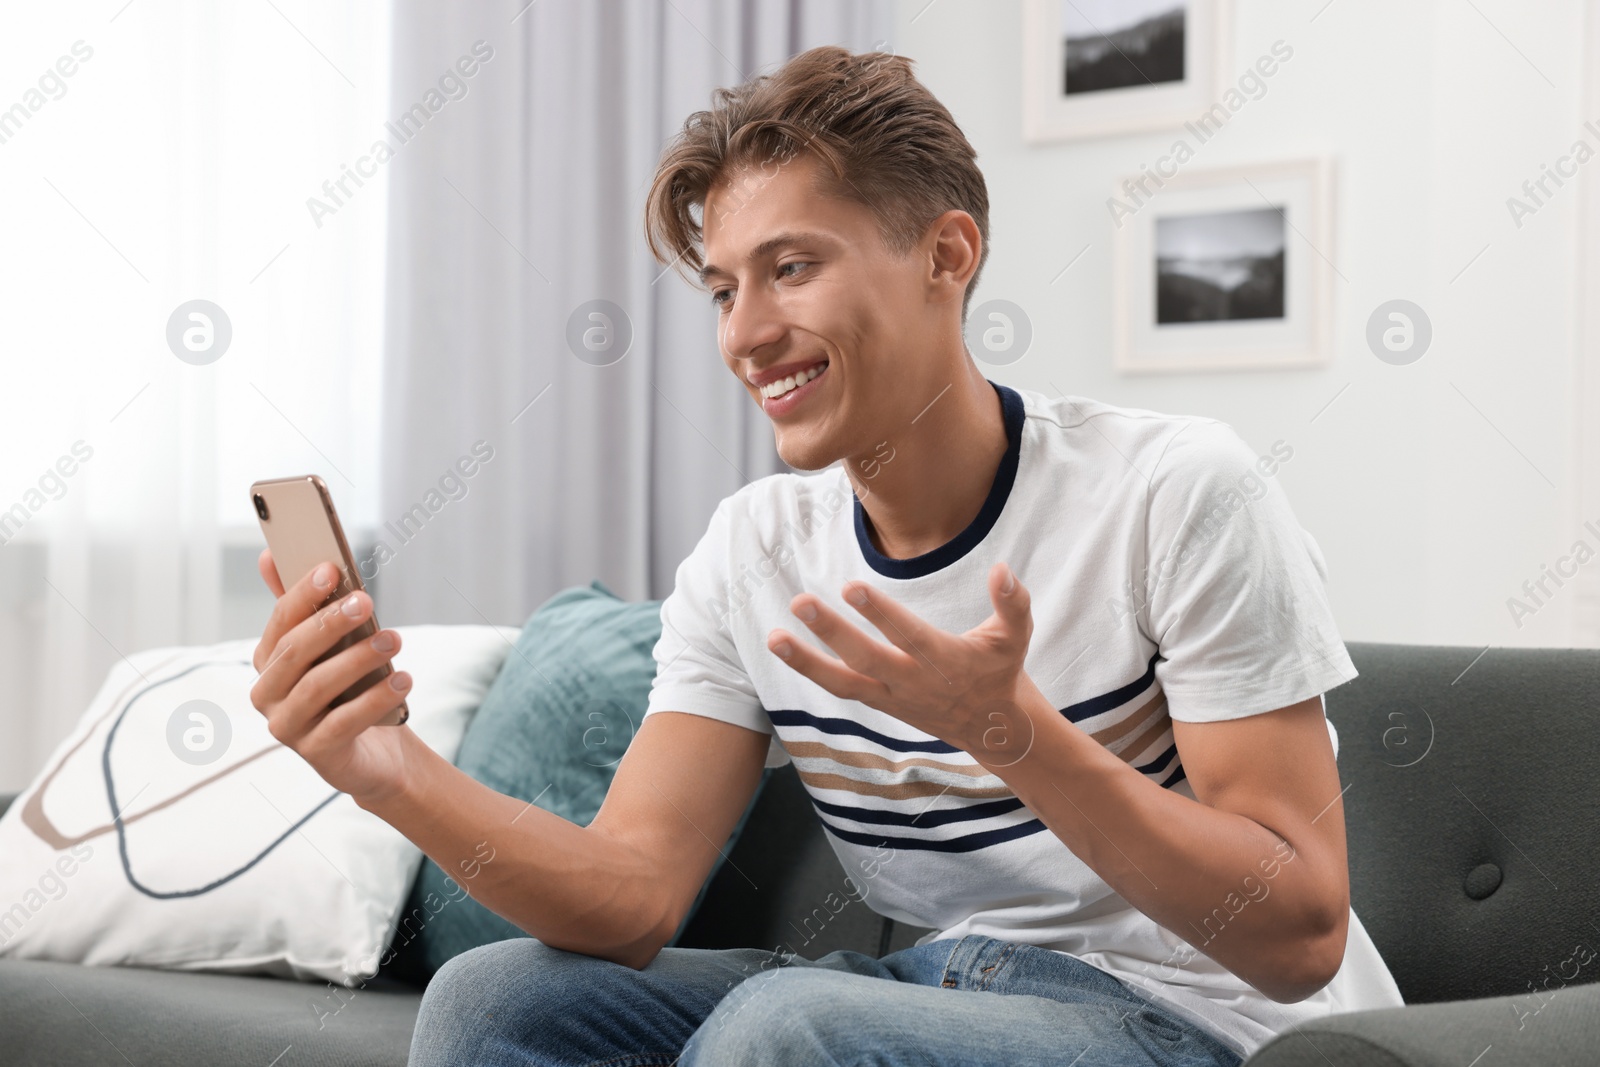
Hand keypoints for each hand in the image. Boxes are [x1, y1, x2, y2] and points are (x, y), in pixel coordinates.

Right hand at [249, 548, 416, 803]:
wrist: (373, 754)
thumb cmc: (350, 690)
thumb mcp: (333, 647)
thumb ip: (307, 607)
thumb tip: (270, 555)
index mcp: (268, 662)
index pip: (280, 622)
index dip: (302, 594)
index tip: (331, 569)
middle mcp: (267, 694)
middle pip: (295, 652)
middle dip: (329, 623)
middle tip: (364, 601)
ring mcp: (287, 726)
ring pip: (317, 686)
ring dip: (358, 659)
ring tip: (395, 639)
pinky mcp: (316, 754)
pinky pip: (344, 723)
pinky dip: (375, 700)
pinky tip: (403, 680)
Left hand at [766, 561, 1035, 759]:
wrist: (991, 727)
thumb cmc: (1001, 670)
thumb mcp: (1016, 635)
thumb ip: (1012, 602)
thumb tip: (1000, 568)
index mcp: (946, 660)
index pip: (908, 634)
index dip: (880, 613)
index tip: (851, 586)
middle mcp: (913, 681)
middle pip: (866, 659)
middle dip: (832, 633)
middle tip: (800, 603)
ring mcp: (892, 696)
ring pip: (843, 682)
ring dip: (806, 661)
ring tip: (773, 637)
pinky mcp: (879, 702)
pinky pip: (840, 688)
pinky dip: (811, 671)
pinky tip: (782, 647)